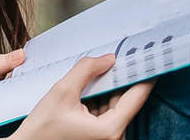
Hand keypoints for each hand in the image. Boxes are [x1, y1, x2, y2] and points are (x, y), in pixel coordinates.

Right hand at [13, 54, 152, 139]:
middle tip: (116, 58)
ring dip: (109, 88)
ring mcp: (109, 137)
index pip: (136, 97)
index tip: (146, 58)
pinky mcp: (102, 136)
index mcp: (111, 129)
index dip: (143, 75)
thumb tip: (109, 58)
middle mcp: (116, 136)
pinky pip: (108, 113)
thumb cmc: (43, 126)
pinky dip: (101, 98)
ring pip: (116, 106)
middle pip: (125, 101)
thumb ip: (86, 71)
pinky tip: (89, 87)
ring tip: (98, 70)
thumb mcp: (62, 91)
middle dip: (120, 79)